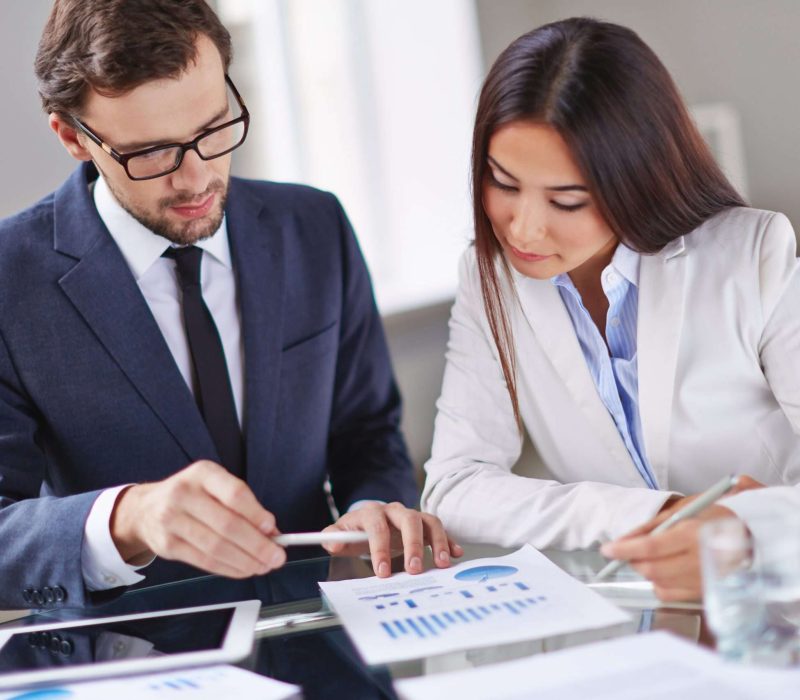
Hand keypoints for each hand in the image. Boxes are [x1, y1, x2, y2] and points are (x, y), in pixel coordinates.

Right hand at [110, 461, 285, 577]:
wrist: (145, 509)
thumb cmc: (191, 495)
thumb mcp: (215, 486)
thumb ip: (243, 505)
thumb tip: (271, 531)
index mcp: (203, 473)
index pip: (235, 494)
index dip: (257, 515)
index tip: (273, 529)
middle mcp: (184, 494)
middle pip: (228, 525)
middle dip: (258, 545)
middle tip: (276, 557)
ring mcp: (172, 521)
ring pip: (217, 547)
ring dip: (246, 561)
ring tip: (263, 566)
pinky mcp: (167, 546)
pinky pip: (205, 561)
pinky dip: (229, 568)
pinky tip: (244, 569)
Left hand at [321, 502, 462, 577]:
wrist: (367, 523)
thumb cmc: (354, 532)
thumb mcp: (339, 534)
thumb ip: (332, 538)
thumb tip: (334, 542)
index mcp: (371, 512)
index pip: (377, 525)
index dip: (380, 548)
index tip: (382, 572)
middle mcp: (394, 510)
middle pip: (408, 519)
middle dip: (413, 544)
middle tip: (415, 569)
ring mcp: (411, 515)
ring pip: (428, 521)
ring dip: (437, 541)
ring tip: (441, 563)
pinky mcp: (423, 524)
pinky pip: (438, 528)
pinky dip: (448, 540)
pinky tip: (454, 554)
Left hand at [600, 475, 764, 600]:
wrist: (753, 533)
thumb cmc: (715, 517)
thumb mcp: (682, 511)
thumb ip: (650, 526)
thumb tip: (623, 540)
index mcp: (692, 534)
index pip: (649, 547)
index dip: (624, 549)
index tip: (607, 549)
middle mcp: (699, 560)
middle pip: (652, 569)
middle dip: (632, 561)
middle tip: (626, 551)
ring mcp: (704, 579)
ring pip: (659, 584)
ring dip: (645, 572)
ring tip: (648, 557)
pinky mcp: (706, 592)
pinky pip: (672, 595)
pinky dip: (659, 584)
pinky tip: (663, 571)